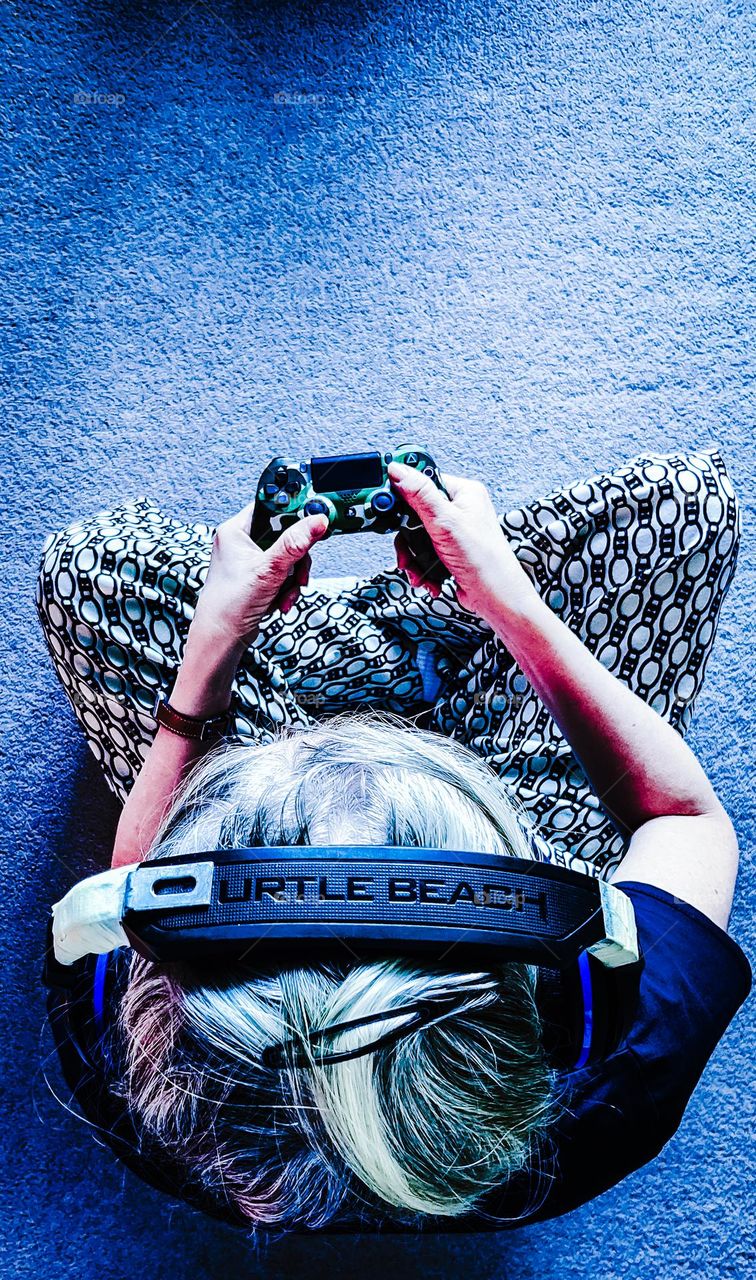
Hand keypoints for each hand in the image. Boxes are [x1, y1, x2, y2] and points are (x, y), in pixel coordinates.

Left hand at [190, 500, 329, 650]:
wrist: (222, 638)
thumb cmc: (231, 604)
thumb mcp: (269, 569)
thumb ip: (295, 544)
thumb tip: (317, 521)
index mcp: (236, 530)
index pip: (271, 507)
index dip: (293, 514)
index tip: (313, 524)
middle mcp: (241, 542)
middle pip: (285, 536)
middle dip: (296, 561)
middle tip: (298, 575)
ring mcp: (249, 561)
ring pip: (287, 558)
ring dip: (293, 579)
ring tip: (285, 595)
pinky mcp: (256, 577)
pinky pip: (283, 574)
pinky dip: (286, 588)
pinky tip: (281, 602)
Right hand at [388, 461, 539, 625]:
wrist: (496, 599)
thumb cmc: (483, 559)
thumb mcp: (445, 522)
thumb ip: (420, 494)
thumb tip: (397, 470)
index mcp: (464, 493)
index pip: (425, 480)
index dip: (403, 491)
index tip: (386, 502)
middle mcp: (460, 509)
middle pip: (415, 512)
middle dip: (407, 536)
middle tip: (403, 549)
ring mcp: (454, 531)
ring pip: (416, 535)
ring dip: (412, 556)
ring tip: (416, 570)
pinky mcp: (449, 551)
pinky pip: (423, 552)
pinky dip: (420, 567)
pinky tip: (426, 578)